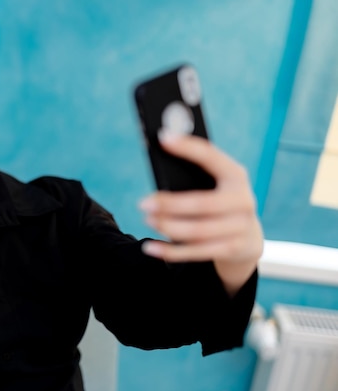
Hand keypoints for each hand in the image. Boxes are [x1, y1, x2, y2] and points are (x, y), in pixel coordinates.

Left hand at [138, 131, 263, 295]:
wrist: (247, 236)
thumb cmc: (219, 199)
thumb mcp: (214, 183)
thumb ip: (193, 172)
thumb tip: (161, 152)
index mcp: (236, 176)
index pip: (212, 157)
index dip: (188, 147)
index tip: (163, 138)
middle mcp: (243, 201)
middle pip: (202, 204)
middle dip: (170, 204)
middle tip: (143, 203)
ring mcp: (240, 228)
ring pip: (198, 231)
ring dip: (168, 226)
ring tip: (148, 220)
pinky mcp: (231, 249)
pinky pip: (196, 252)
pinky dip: (170, 251)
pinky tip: (150, 248)